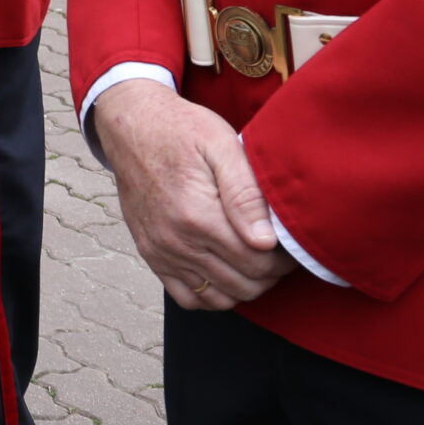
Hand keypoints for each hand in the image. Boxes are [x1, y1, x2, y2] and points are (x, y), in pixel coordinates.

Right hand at [91, 79, 297, 311]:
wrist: (131, 126)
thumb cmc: (180, 129)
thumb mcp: (221, 145)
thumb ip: (246, 194)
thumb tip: (266, 241)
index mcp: (197, 215)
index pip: (257, 262)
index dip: (284, 259)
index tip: (292, 243)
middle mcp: (175, 241)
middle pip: (242, 284)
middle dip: (271, 273)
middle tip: (280, 251)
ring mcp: (160, 251)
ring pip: (219, 297)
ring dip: (245, 285)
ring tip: (256, 259)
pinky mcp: (151, 254)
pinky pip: (188, 298)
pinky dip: (213, 294)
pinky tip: (226, 270)